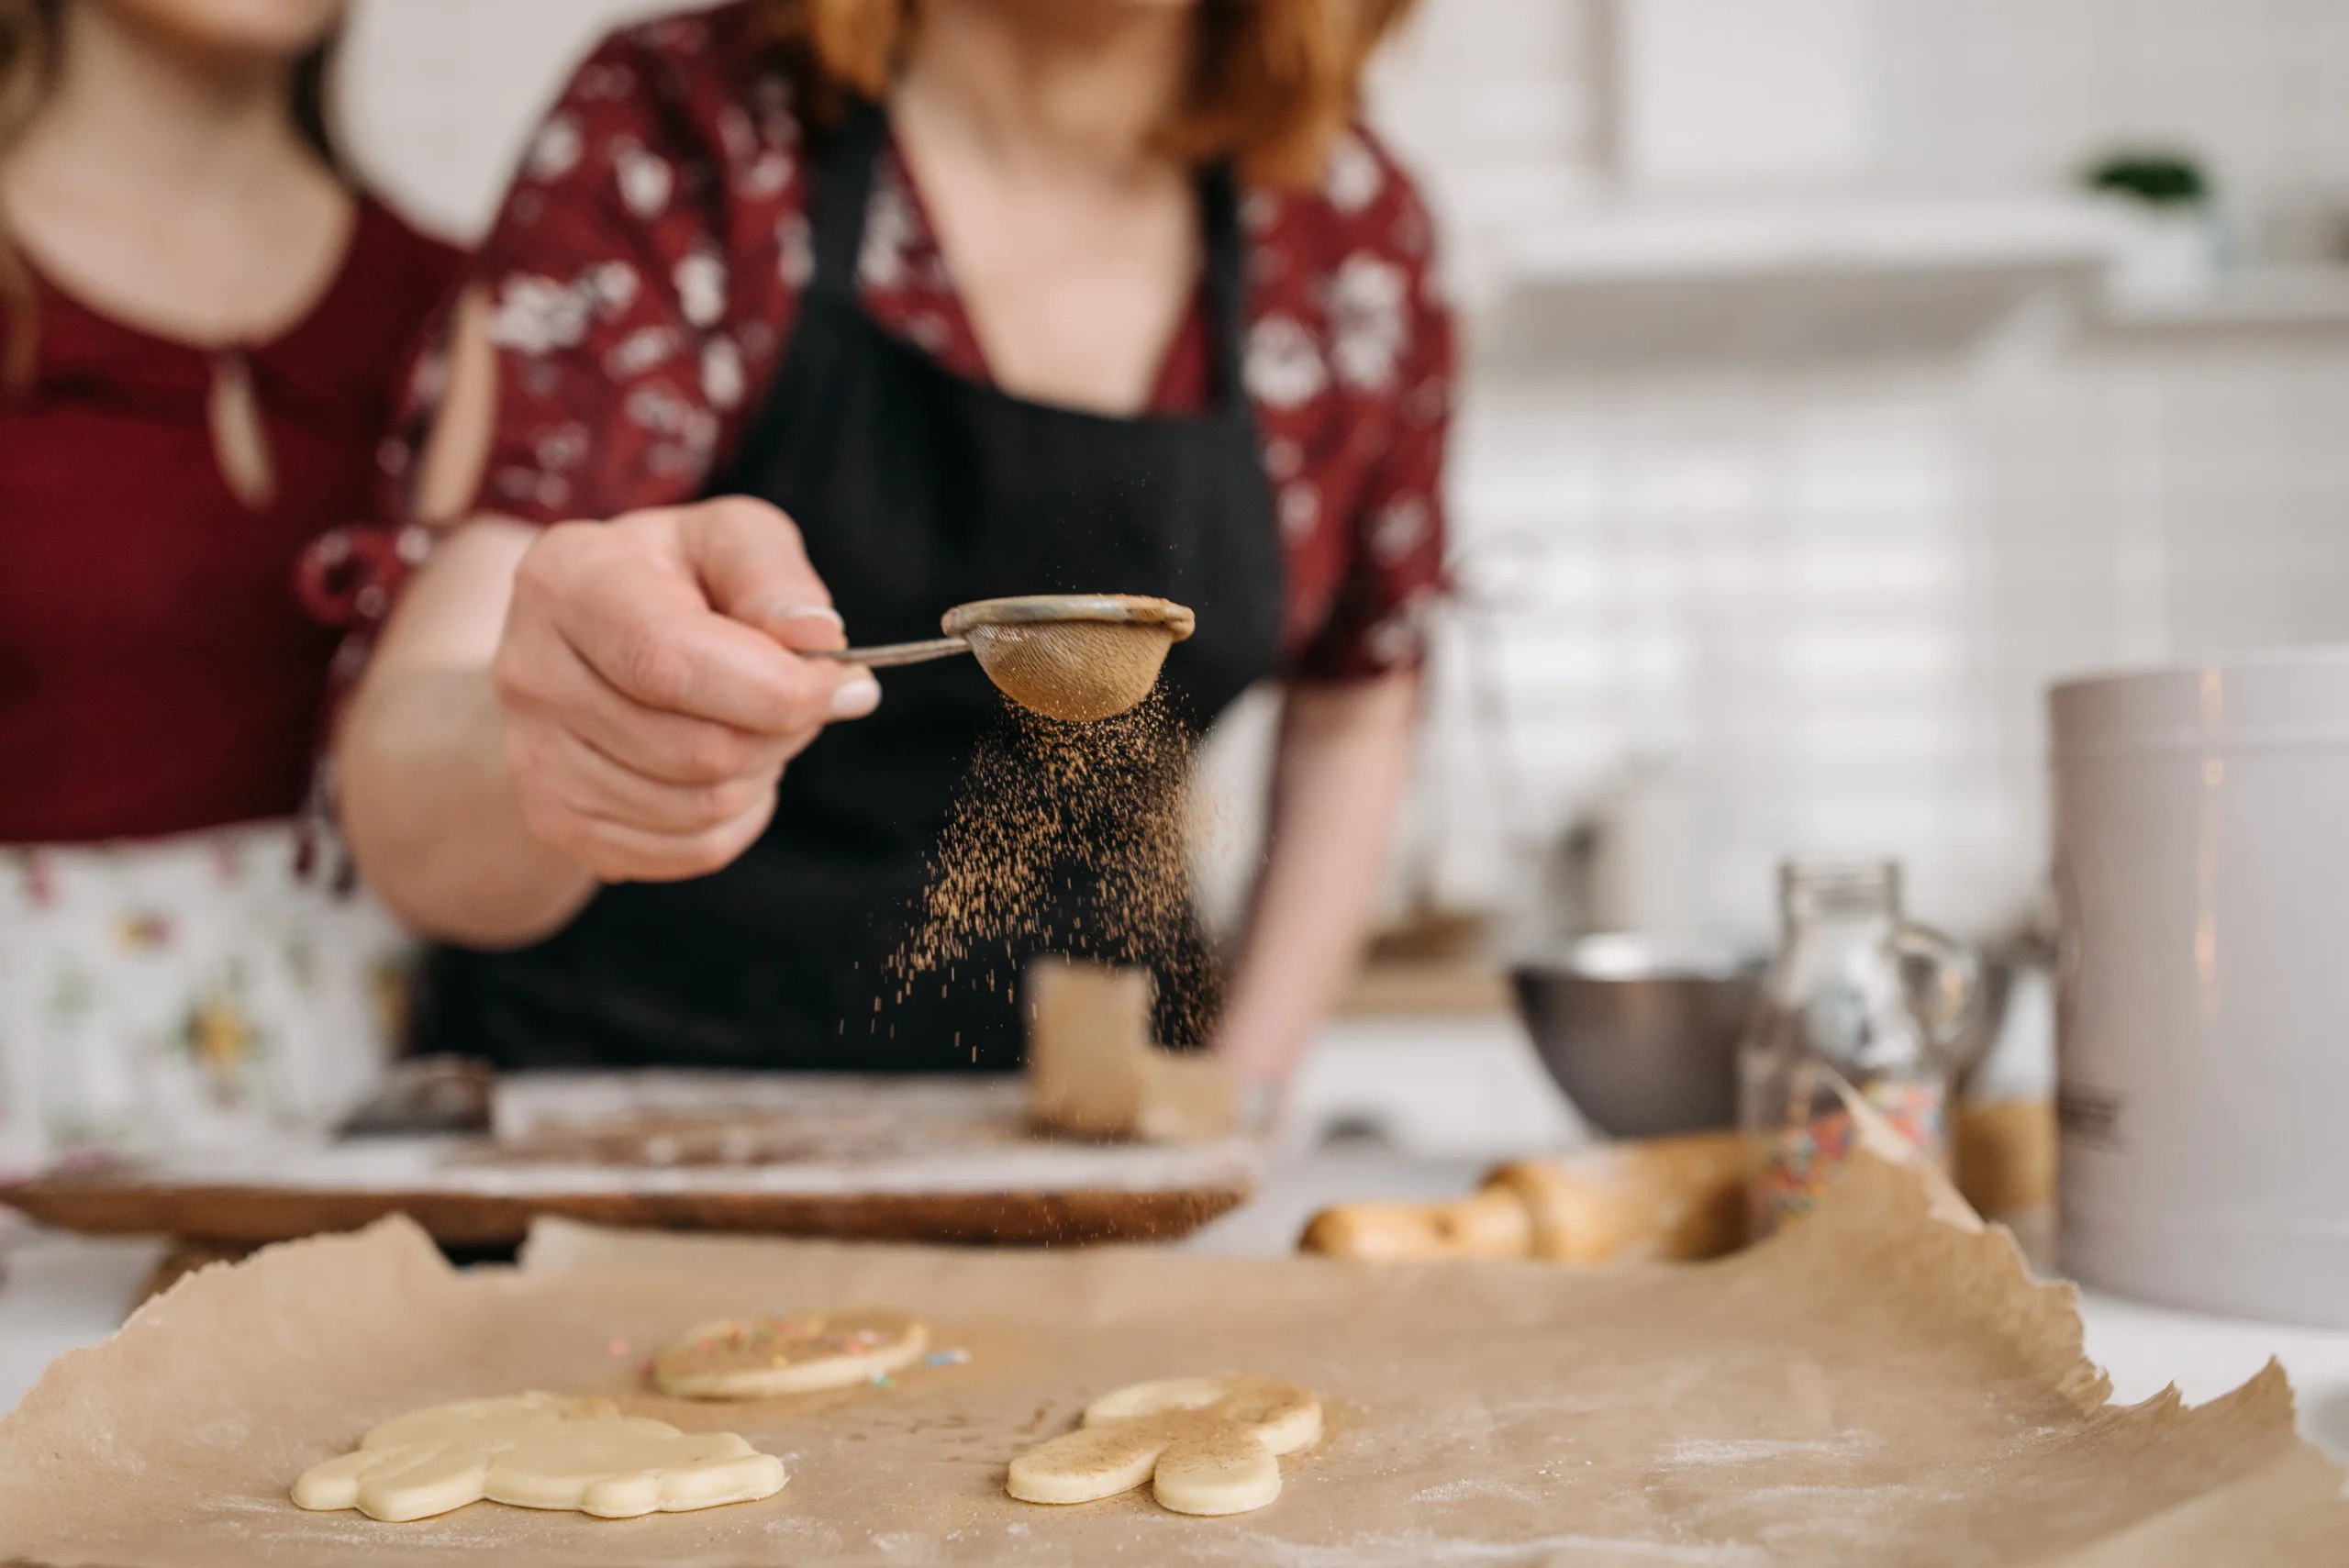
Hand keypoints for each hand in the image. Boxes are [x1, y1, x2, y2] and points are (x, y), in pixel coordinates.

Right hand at [491, 495, 877, 881]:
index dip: (776, 689)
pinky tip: (725, 768)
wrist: (582, 646)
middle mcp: (528, 671)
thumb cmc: (674, 582)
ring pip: (702, 807)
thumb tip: (818, 640)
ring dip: (761, 771)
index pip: (672, 662)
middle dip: (781, 729)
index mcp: (567, 579)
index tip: (845, 685)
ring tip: (750, 722)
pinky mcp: (558, 822)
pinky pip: (689, 850)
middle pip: (700, 748)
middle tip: (799, 698)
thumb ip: (774, 576)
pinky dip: (736, 817)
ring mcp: (534, 758)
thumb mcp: (728, 540)